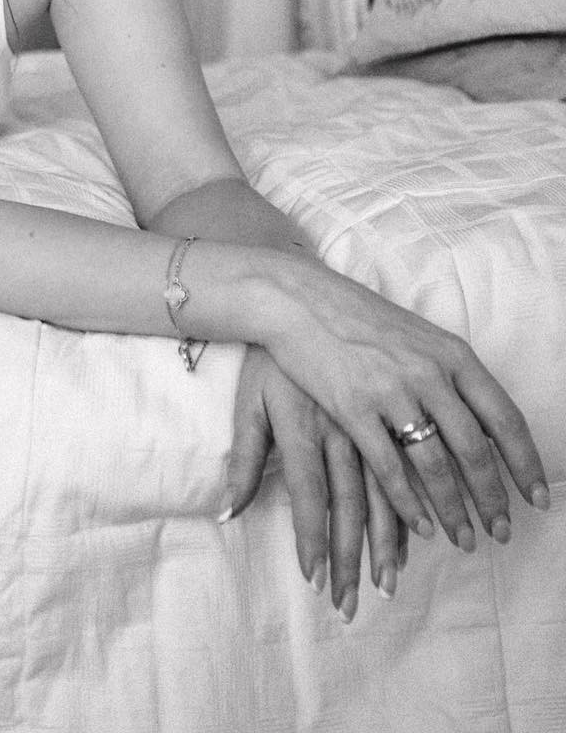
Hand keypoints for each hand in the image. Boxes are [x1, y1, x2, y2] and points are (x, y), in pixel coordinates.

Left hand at [224, 347, 407, 617]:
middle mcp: (338, 428)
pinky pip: (411, 464)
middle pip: (350, 506)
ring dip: (389, 543)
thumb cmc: (269, 361)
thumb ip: (247, 462)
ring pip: (389, 491)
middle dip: (349, 559)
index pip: (309, 496)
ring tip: (386, 587)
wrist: (301, 297)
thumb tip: (226, 516)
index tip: (313, 580)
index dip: (313, 539)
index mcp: (300, 426)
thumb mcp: (249, 405)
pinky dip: (415, 503)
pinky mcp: (393, 406)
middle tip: (351, 606)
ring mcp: (371, 418)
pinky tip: (420, 536)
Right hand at [260, 252, 550, 548]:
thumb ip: (450, 376)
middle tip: (501, 532)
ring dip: (453, 510)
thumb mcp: (418, 336)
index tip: (538, 498)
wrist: (299, 297)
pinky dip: (408, 502)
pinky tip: (419, 524)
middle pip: (474, 450)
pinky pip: (388, 466)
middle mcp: (428, 372)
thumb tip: (484, 424)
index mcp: (452, 354)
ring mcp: (390, 389)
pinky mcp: (352, 406)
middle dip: (492, 499)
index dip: (526, 463)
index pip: (504, 418)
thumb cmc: (359, 318)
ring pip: (435, 465)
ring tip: (464, 539)